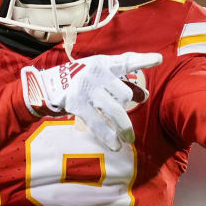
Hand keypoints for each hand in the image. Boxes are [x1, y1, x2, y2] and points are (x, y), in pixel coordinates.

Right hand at [20, 52, 161, 150]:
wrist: (47, 85)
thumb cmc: (80, 79)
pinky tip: (115, 146)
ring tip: (129, 139)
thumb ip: (123, 84)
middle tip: (129, 116)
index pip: (126, 61)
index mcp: (103, 64)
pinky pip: (97, 122)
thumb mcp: (99, 76)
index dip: (143, 60)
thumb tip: (145, 96)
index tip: (158, 59)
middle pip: (123, 93)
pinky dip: (108, 135)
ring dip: (123, 127)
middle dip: (129, 105)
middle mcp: (96, 74)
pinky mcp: (77, 103)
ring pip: (113, 110)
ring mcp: (87, 89)